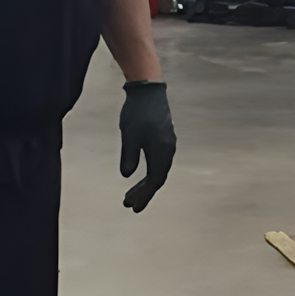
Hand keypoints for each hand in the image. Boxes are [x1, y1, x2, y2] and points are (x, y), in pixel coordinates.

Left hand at [119, 80, 175, 212]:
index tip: (130, 206)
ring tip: (131, 194)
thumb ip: (128, 156)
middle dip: (144, 193)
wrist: (148, 89)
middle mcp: (168, 149)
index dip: (143, 195)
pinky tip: (139, 176)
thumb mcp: (129, 134)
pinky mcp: (163, 138)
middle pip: (157, 178)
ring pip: (158, 170)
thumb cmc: (137, 111)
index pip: (154, 180)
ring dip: (145, 184)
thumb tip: (126, 175)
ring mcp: (167, 143)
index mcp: (162, 150)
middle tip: (129, 205)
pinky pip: (158, 162)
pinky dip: (149, 172)